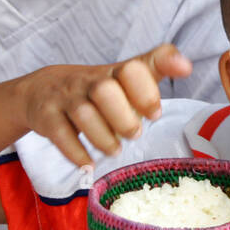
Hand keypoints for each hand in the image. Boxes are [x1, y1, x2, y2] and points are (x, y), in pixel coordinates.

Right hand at [14, 44, 191, 167]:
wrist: (42, 89)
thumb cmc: (97, 87)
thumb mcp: (124, 76)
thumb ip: (156, 68)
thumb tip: (187, 65)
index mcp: (114, 72)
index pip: (132, 68)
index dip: (146, 91)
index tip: (155, 115)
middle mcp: (89, 81)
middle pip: (104, 90)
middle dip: (123, 117)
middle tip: (134, 134)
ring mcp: (65, 97)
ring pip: (82, 113)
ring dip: (102, 136)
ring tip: (115, 151)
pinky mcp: (46, 116)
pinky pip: (59, 134)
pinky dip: (75, 152)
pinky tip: (88, 164)